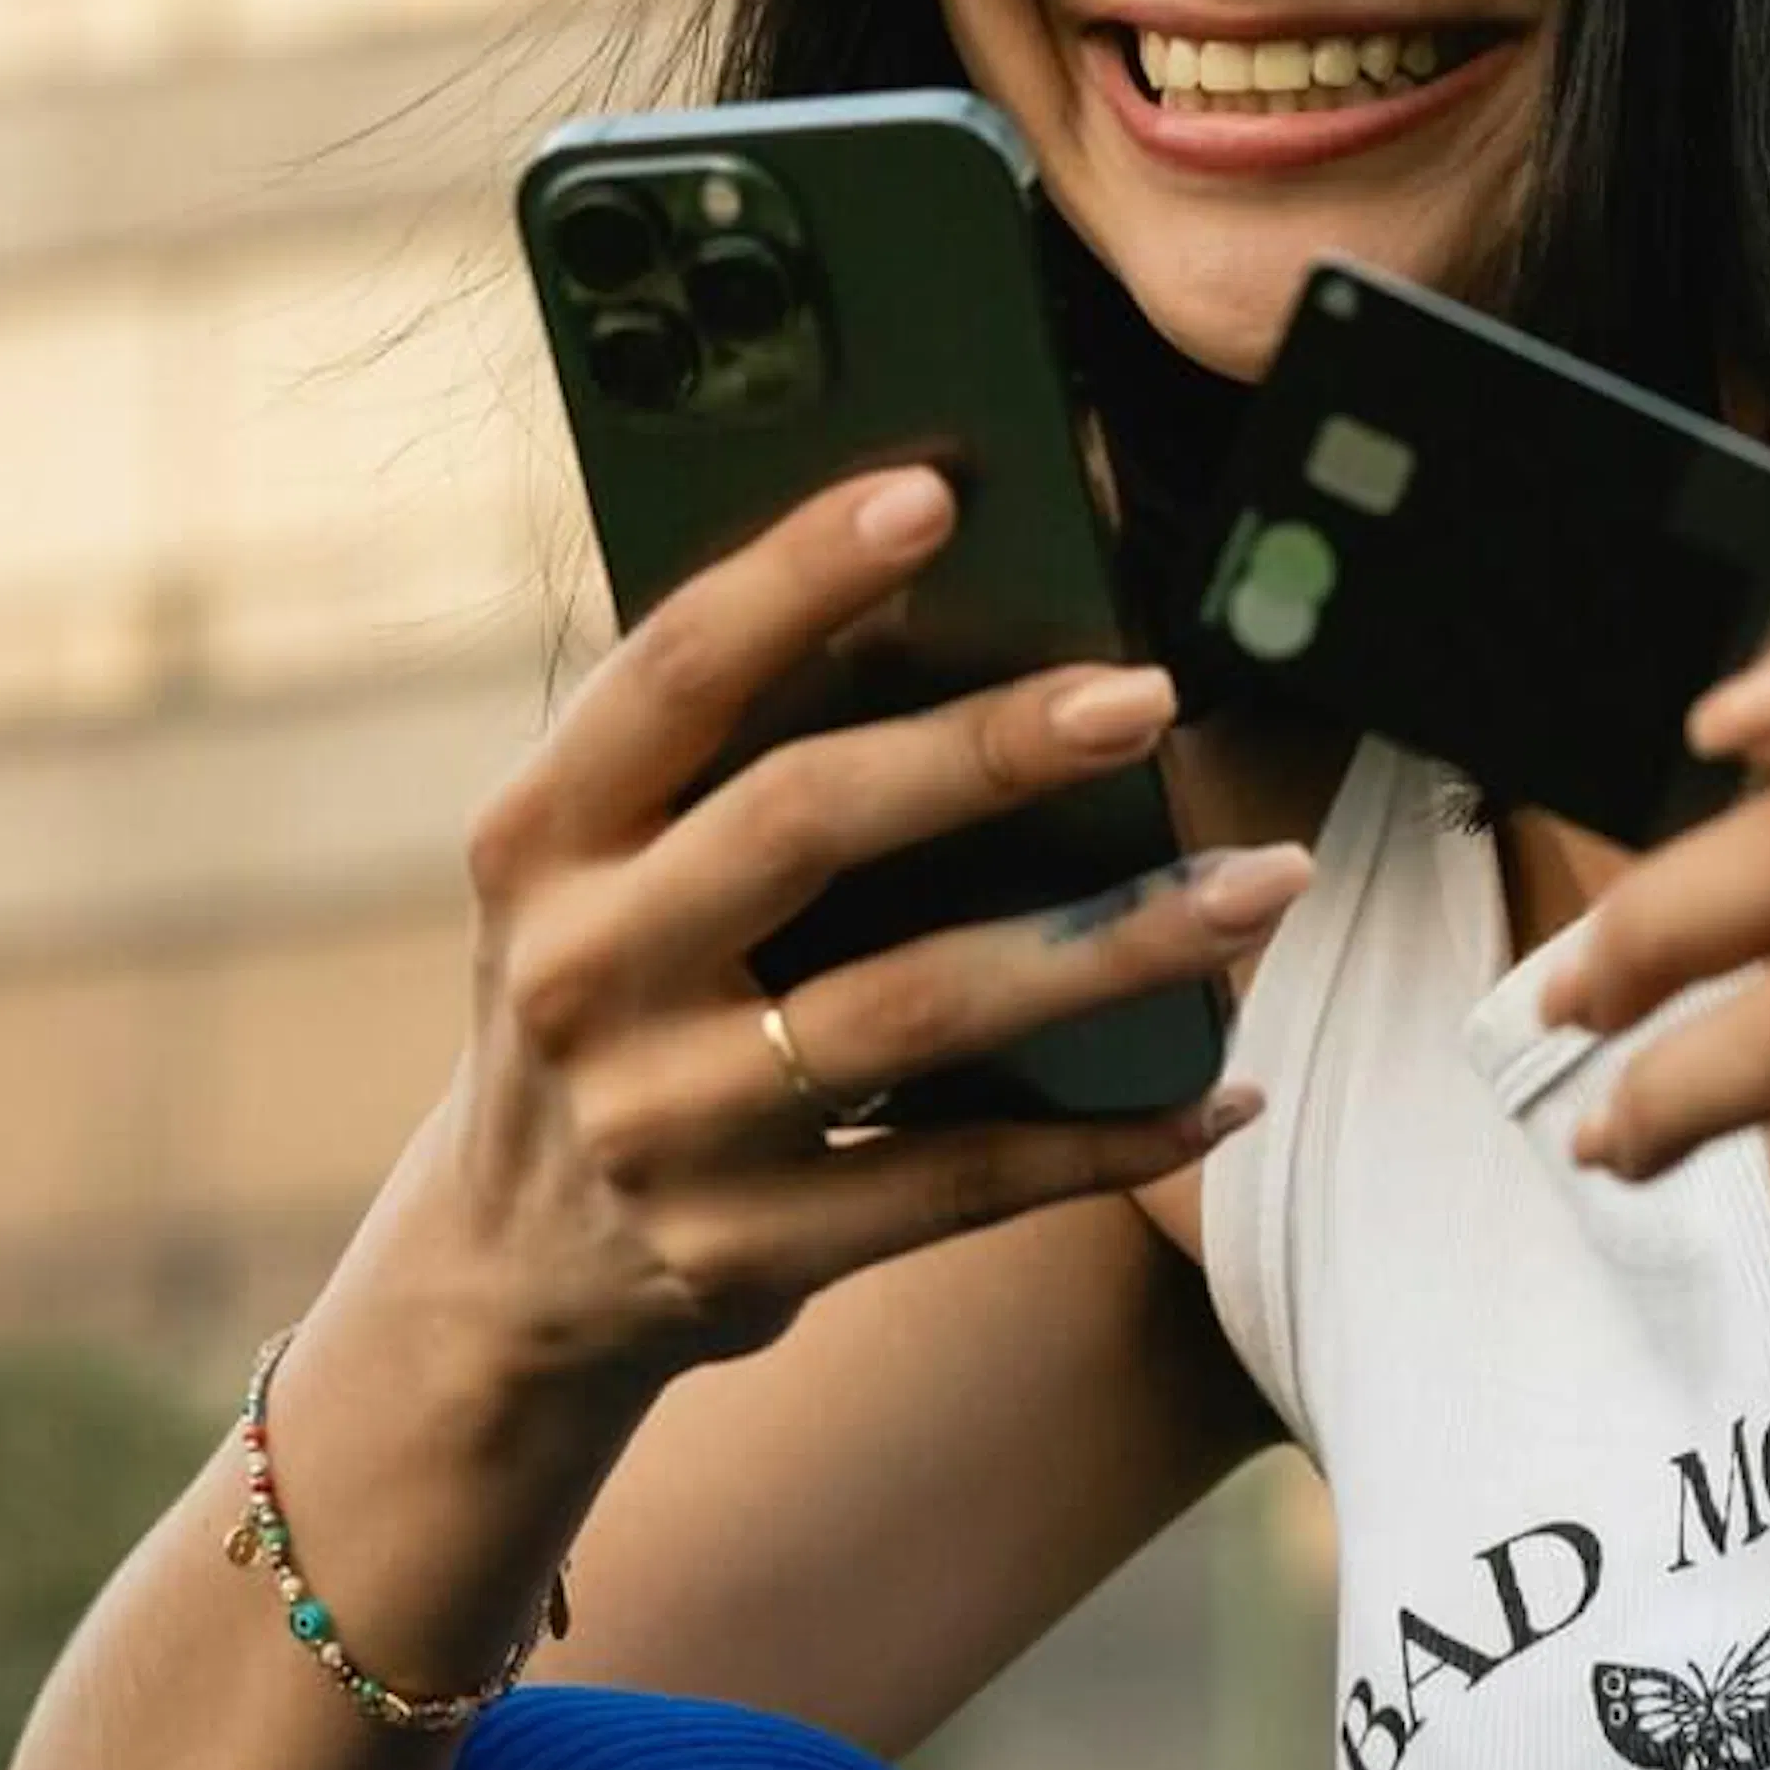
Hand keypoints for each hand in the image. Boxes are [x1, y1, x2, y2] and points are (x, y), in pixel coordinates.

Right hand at [446, 465, 1299, 1393]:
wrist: (509, 1276)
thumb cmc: (613, 998)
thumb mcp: (600, 872)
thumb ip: (719, 761)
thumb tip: (951, 604)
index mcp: (543, 834)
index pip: (674, 671)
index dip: (797, 574)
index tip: (932, 494)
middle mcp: (583, 971)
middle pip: (804, 821)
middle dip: (989, 749)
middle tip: (1148, 694)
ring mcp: (661, 1123)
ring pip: (917, 1011)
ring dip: (1111, 943)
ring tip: (1260, 883)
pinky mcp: (746, 1251)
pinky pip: (961, 1186)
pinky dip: (1108, 1137)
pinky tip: (1225, 1089)